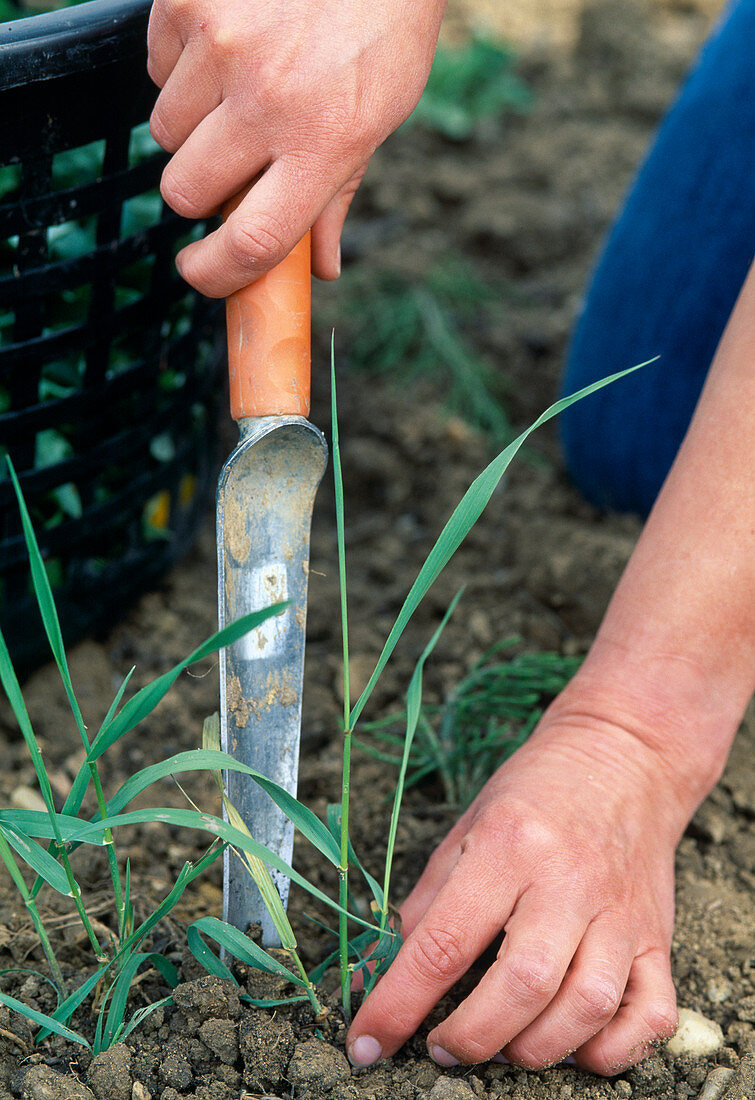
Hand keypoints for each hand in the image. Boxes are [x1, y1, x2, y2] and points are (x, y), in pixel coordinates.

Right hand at [147, 0, 444, 294]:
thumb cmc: (380, 27)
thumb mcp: (377, 115)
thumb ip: (337, 194)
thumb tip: (321, 268)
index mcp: (324, 144)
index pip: (253, 241)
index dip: (216, 274)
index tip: (200, 274)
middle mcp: (270, 102)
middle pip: (186, 192)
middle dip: (197, 190)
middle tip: (227, 162)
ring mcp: (222, 48)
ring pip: (164, 130)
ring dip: (191, 123)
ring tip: (237, 85)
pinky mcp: (187, 1)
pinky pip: (155, 65)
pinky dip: (180, 64)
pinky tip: (225, 42)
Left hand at [346, 680, 694, 1074]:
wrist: (624, 756)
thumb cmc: (534, 793)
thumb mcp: (465, 831)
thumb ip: (423, 907)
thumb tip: (373, 976)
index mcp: (506, 846)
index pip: (442, 943)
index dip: (397, 1006)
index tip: (366, 1044)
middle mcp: (567, 880)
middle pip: (522, 984)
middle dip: (470, 1038)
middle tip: (442, 1047)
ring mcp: (621, 911)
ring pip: (587, 1006)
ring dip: (536, 1050)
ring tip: (502, 1045)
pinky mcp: (659, 935)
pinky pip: (650, 1015)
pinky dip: (612, 1051)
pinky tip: (574, 1043)